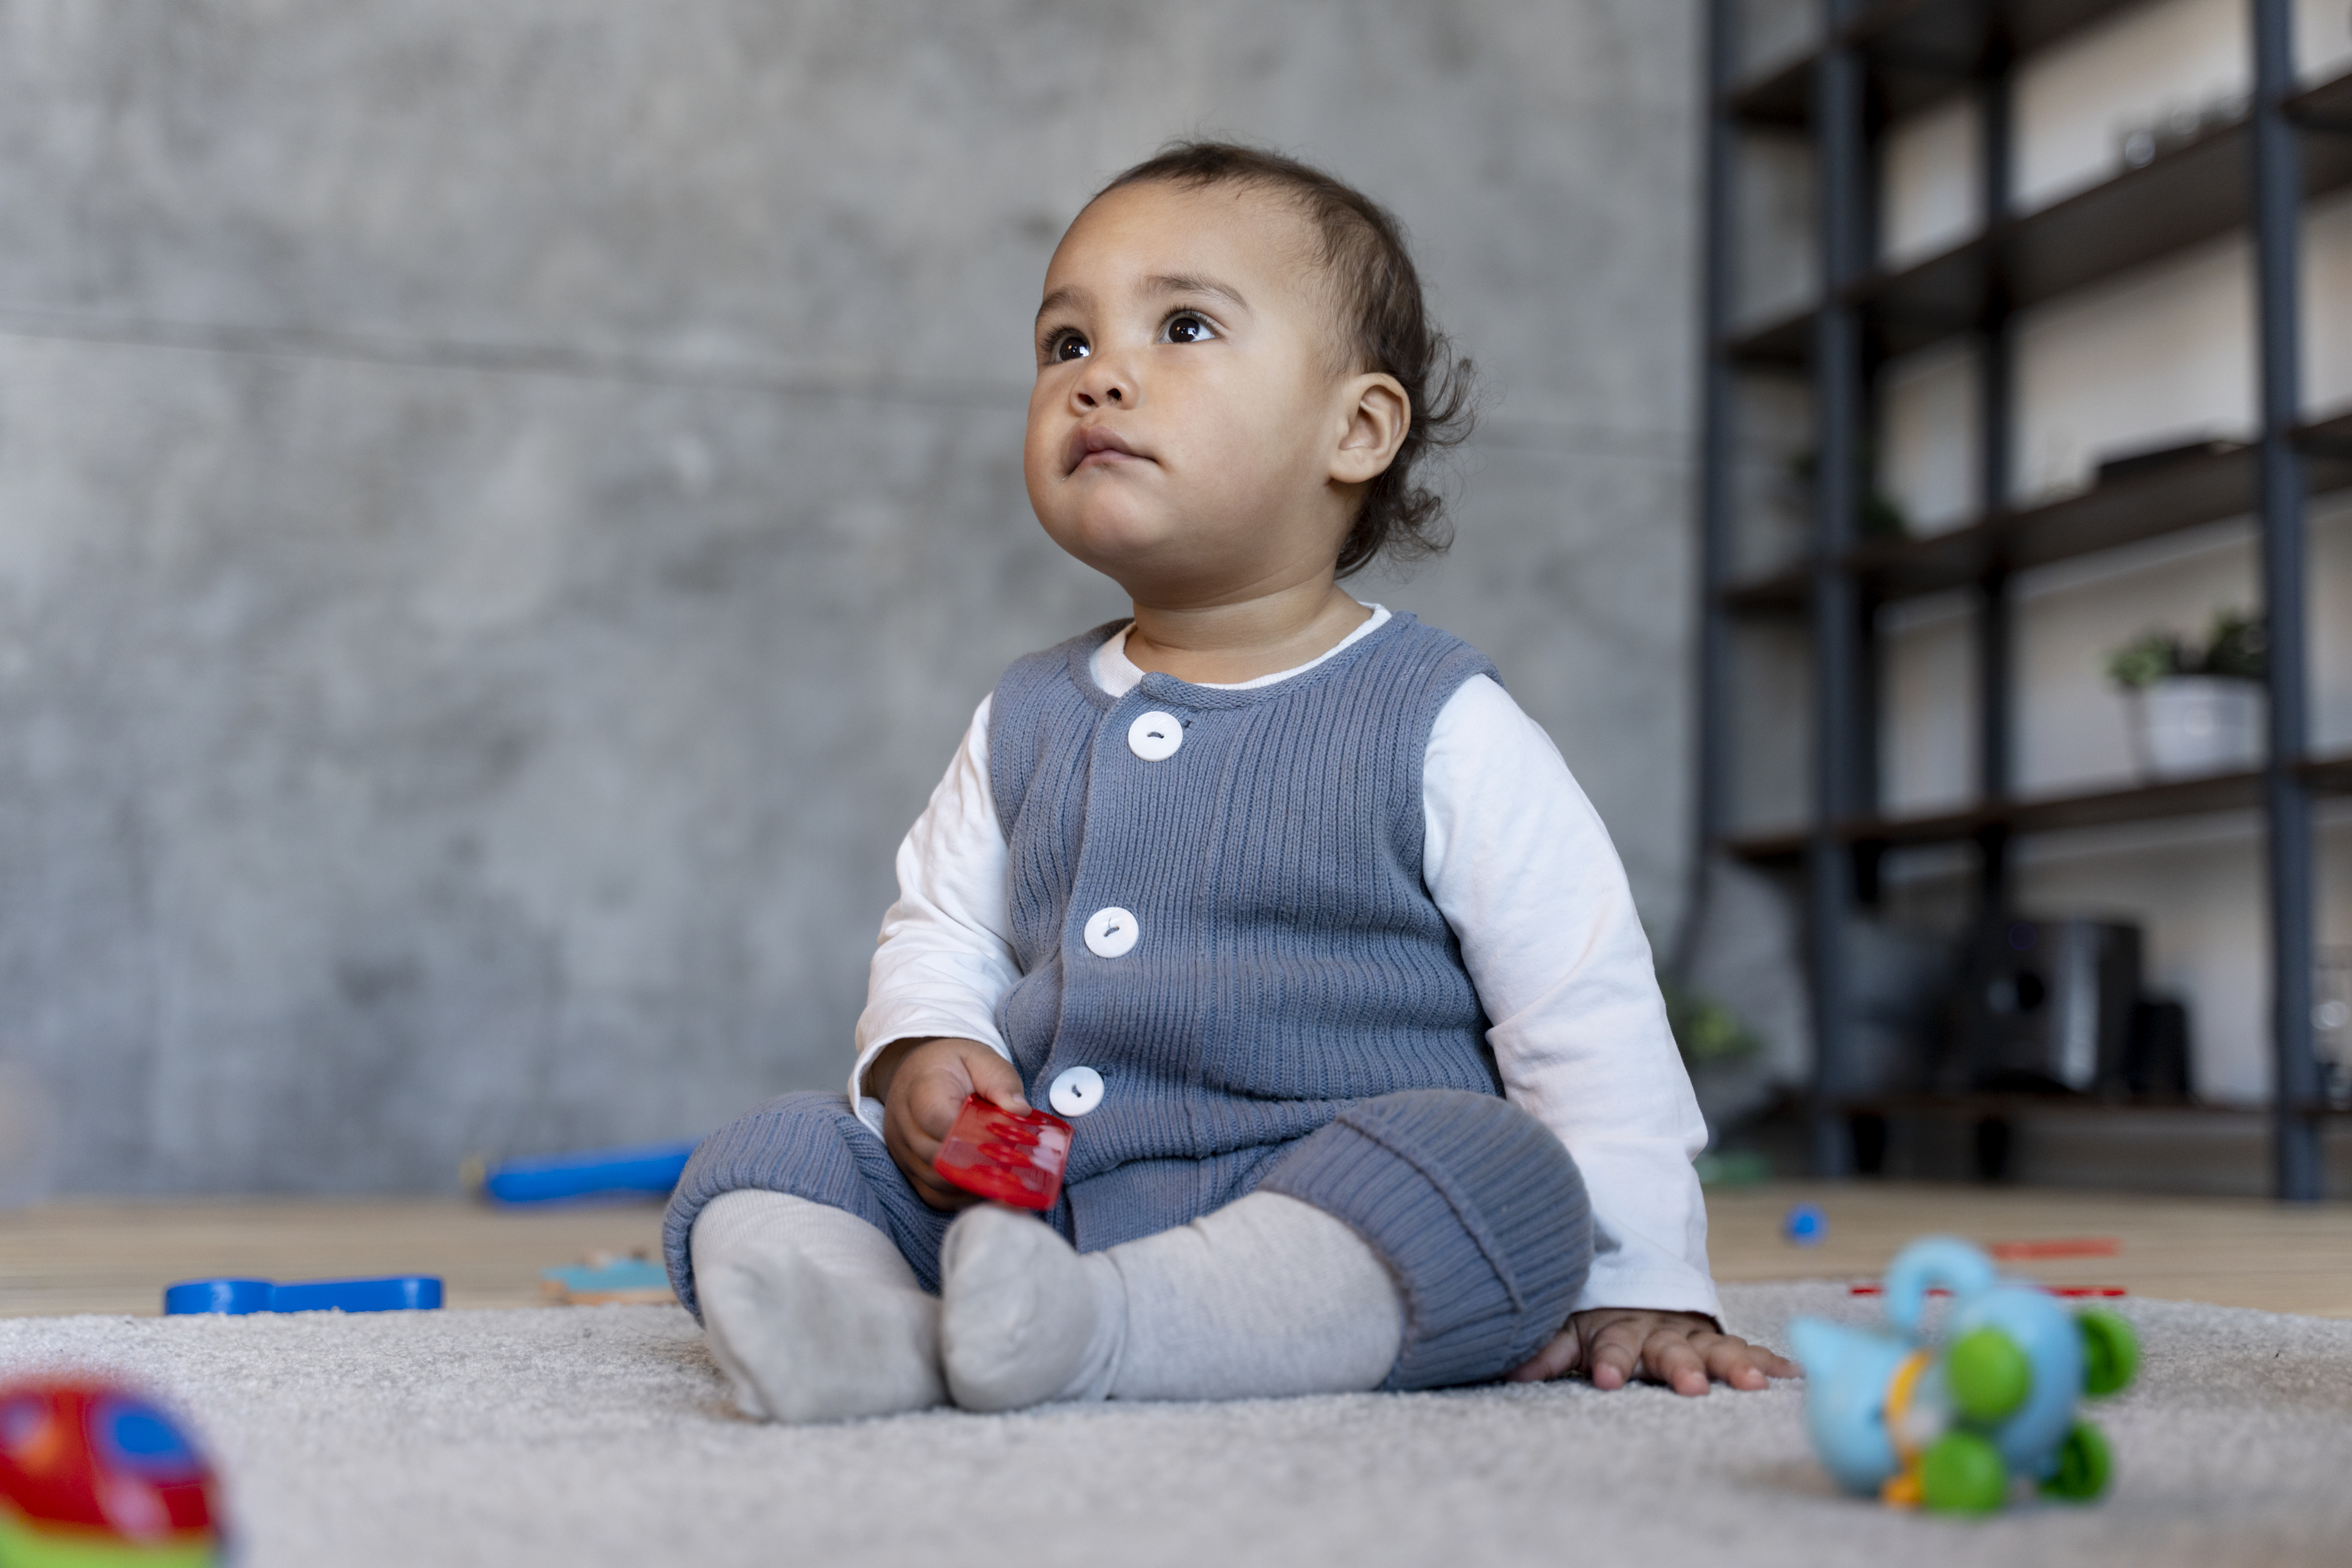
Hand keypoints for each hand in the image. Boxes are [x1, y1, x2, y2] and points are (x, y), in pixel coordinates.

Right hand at [863, 1036, 1029, 1210]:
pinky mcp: (906, 1167)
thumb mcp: (982, 1059)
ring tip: (1002, 1182)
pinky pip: (931, 1194)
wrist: (919, 1070)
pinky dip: (958, 1196)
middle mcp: (904, 1124)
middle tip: (1012, 1171)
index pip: (940, 1122)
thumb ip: (1002, 1082)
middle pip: (938, 1159)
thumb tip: (1020, 1111)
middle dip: (977, 1168)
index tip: (1005, 1146)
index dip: (973, 1139)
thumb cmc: (954, 1065)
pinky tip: (982, 1187)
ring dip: (970, 1186)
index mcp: (922, 1090)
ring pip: (935, 1182)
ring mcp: (902, 1149)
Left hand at [1505, 1308, 1797, 1395]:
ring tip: (1755, 1383)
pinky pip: (1743, 1347)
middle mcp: (1657, 1331)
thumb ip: (1548, 1349)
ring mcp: (1688, 1334)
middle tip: (1692, 1386)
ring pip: (1713, 1348)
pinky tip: (1791, 1373)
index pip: (1612, 1347)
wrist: (1629, 1262)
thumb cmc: (1593, 1307)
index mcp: (1617, 1328)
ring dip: (1733, 1365)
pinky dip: (1767, 1359)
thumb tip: (1513, 1372)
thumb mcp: (1569, 1323)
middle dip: (1680, 1368)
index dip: (1610, 1361)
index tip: (1609, 1378)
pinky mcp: (1712, 1336)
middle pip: (1669, 1350)